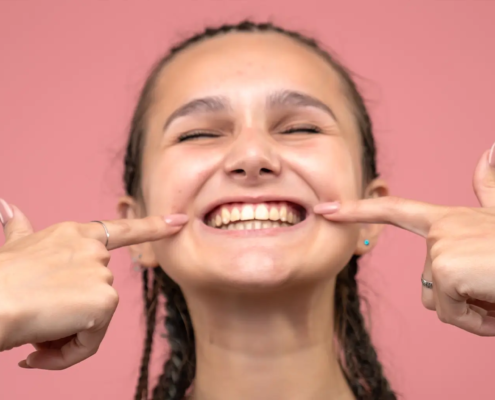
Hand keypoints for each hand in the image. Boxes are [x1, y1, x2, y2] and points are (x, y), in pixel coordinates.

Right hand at [0, 202, 187, 368]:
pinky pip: (91, 341)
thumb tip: (6, 206)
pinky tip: (39, 350)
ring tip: (33, 334)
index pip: (123, 230)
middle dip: (71, 315)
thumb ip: (20, 229)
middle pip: (98, 295)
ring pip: (94, 321)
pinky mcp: (104, 301)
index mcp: (76, 235)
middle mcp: (94, 250)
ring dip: (64, 337)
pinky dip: (67, 354)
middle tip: (37, 322)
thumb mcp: (13, 247)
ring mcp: (101, 274)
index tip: (180, 221)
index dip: (153, 227)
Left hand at [314, 145, 494, 335]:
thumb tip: (490, 150)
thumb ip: (490, 191)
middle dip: (465, 298)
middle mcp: (441, 230)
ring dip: (476, 310)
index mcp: (450, 220)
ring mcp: (442, 248)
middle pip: (429, 285)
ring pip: (440, 303)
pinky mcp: (448, 270)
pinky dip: (482, 321)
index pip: (395, 211)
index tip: (324, 208)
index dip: (358, 210)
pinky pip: (453, 315)